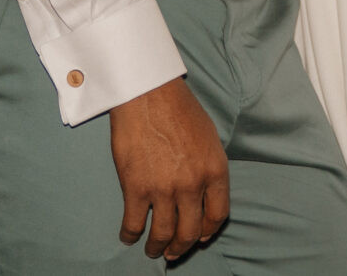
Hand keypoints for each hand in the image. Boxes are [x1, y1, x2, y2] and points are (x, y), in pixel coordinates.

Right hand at [108, 77, 228, 259]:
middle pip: (190, 231)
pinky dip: (130, 235)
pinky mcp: (136, 188)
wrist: (148, 93)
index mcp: (215, 170)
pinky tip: (128, 237)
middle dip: (182, 247)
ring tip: (153, 250)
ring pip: (163, 234)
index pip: (218, 214)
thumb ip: (209, 167)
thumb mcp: (209, 137)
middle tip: (174, 253)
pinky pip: (134, 223)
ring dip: (157, 247)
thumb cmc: (179, 108)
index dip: (208, 231)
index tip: (201, 237)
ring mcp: (164, 189)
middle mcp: (193, 184)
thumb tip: (204, 192)